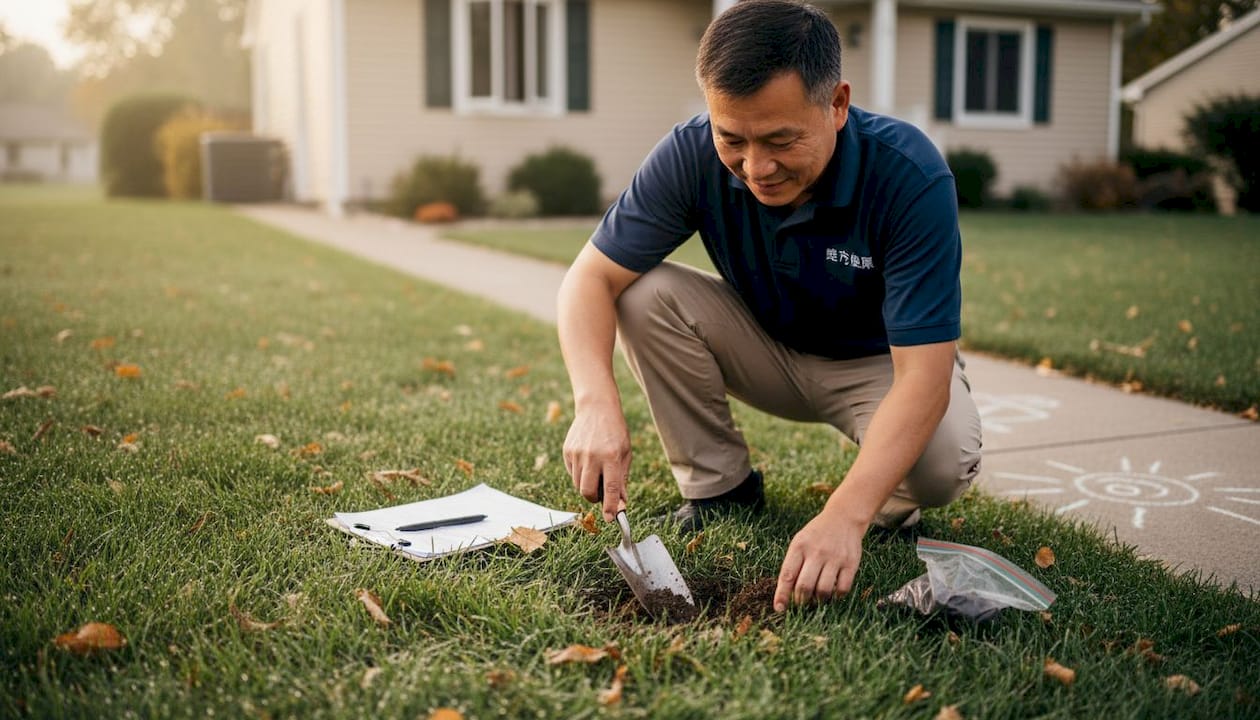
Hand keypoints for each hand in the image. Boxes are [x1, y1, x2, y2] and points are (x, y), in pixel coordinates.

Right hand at [562, 403, 630, 520]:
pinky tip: (588, 460)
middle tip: (601, 494)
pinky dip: (580, 474)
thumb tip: (620, 504)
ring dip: (587, 486)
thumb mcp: (625, 454)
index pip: (610, 489)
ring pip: (578, 484)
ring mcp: (577, 454)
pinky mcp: (567, 451)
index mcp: (611, 457)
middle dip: (594, 499)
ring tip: (596, 471)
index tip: (611, 519)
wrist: (596, 408)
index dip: (611, 507)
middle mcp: (592, 456)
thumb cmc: (615, 432)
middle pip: (587, 492)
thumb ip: (622, 480)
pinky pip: (572, 473)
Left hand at [773, 506, 865, 611]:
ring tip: (816, 600)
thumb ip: (793, 565)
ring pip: (823, 591)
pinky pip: (842, 589)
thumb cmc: (816, 535)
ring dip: (818, 601)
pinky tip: (832, 594)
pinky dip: (836, 597)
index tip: (779, 609)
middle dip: (800, 601)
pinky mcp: (851, 563)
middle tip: (801, 604)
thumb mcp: (800, 542)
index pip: (787, 575)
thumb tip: (787, 594)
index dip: (782, 595)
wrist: (843, 518)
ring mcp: (835, 558)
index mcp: (799, 546)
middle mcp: (817, 552)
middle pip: (804, 586)